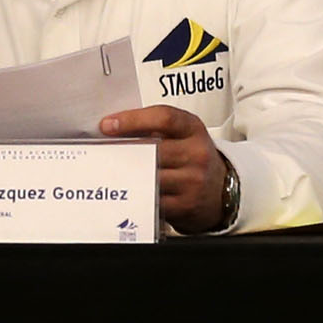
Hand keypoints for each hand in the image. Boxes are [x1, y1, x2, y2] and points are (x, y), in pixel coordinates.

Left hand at [99, 105, 230, 233]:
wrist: (220, 191)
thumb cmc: (193, 158)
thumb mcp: (183, 135)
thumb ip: (155, 129)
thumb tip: (112, 128)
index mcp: (193, 129)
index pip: (164, 118)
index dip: (133, 119)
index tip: (107, 125)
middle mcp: (197, 153)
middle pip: (152, 149)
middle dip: (123, 150)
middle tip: (101, 152)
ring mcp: (193, 180)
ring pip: (149, 176)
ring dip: (125, 175)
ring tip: (108, 171)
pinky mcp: (186, 205)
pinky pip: (152, 199)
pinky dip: (136, 195)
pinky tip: (127, 192)